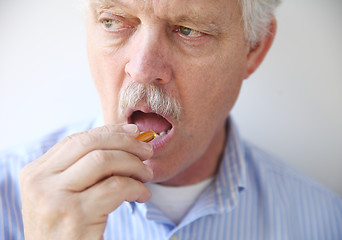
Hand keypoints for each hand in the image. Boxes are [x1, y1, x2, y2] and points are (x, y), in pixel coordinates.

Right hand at [19, 124, 152, 239]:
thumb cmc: (66, 229)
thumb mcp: (64, 194)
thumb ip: (83, 167)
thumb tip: (125, 135)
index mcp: (35, 172)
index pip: (77, 140)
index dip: (109, 132)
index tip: (133, 132)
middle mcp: (40, 182)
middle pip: (90, 145)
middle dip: (125, 143)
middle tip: (147, 151)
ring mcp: (55, 198)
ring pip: (104, 160)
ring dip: (134, 164)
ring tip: (146, 175)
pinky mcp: (75, 215)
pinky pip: (116, 187)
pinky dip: (136, 187)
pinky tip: (143, 195)